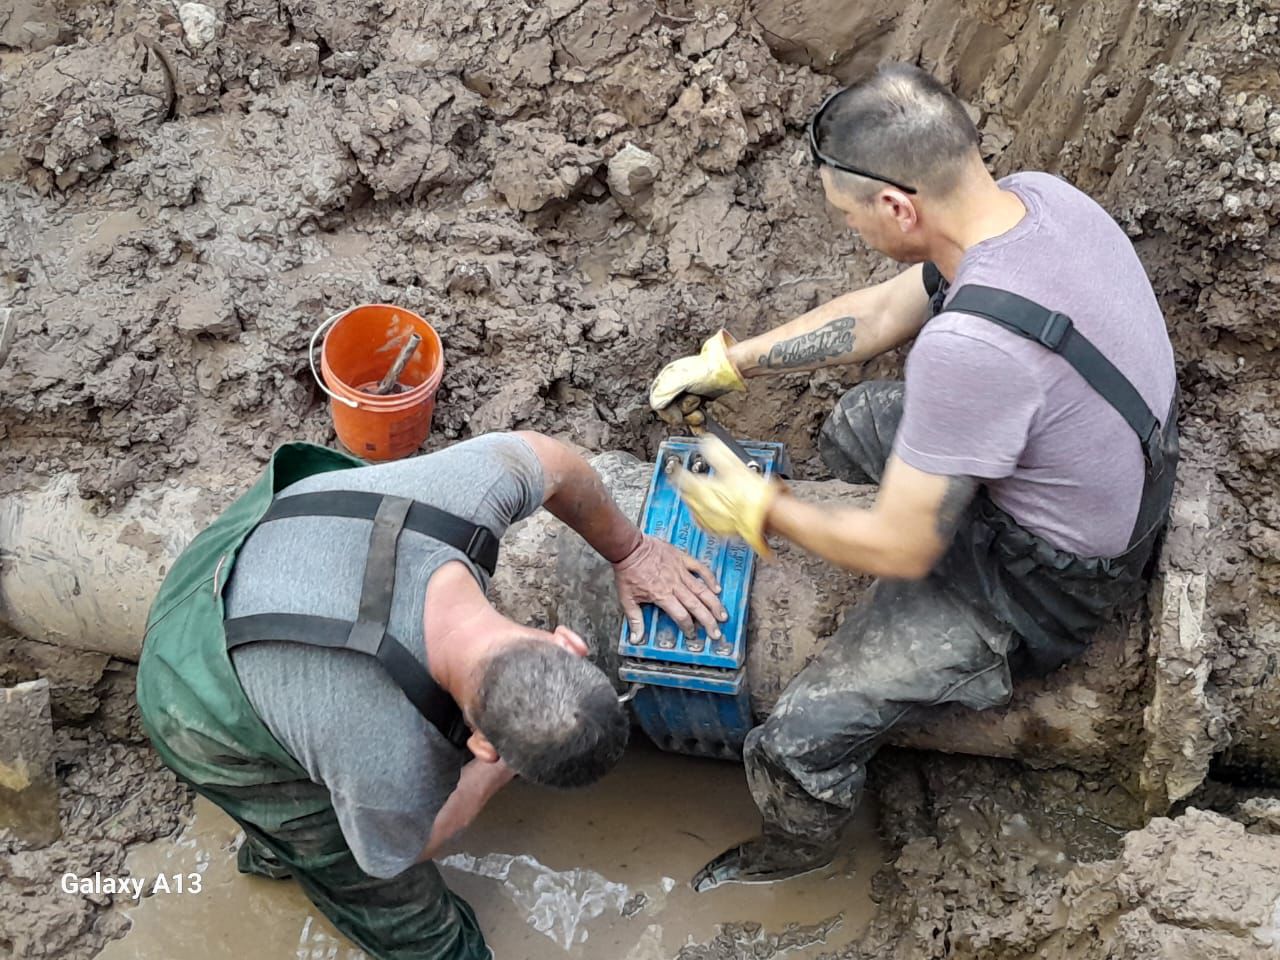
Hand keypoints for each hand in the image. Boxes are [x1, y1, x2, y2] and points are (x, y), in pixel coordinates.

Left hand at [612, 534, 726, 639]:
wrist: (629, 547)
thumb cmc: (628, 572)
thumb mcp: (627, 599)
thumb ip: (635, 620)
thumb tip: (636, 639)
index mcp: (662, 595)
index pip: (681, 616)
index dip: (688, 627)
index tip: (692, 635)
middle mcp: (674, 585)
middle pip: (696, 606)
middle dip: (708, 621)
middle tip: (716, 633)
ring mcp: (680, 571)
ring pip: (702, 590)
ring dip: (714, 604)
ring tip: (723, 615)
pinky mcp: (682, 559)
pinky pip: (700, 568)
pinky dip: (710, 578)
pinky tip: (717, 588)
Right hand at [648, 330, 746, 423]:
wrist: (729, 371)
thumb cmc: (707, 371)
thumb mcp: (679, 380)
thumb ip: (663, 393)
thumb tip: (657, 406)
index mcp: (667, 378)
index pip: (658, 402)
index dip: (667, 413)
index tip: (678, 417)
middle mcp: (675, 386)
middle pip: (671, 410)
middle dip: (684, 414)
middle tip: (695, 408)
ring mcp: (687, 393)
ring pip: (682, 415)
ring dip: (692, 418)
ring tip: (701, 413)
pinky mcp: (699, 399)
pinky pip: (692, 416)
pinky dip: (696, 424)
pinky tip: (701, 427)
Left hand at [674, 436, 780, 558]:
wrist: (763, 516)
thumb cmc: (750, 493)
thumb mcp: (734, 465)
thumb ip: (717, 452)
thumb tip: (708, 441)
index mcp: (702, 487)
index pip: (681, 476)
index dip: (676, 469)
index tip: (675, 466)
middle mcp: (702, 504)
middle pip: (685, 494)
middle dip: (683, 486)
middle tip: (683, 480)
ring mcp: (708, 519)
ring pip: (692, 508)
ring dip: (691, 500)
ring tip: (694, 494)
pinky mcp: (717, 530)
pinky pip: (702, 522)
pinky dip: (700, 514)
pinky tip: (704, 512)